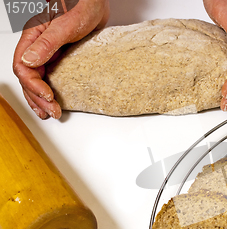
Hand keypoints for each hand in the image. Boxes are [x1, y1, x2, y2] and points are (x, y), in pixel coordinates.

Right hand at [13, 0, 109, 119]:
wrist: (96, 1)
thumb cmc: (82, 4)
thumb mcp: (66, 24)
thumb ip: (47, 42)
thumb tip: (30, 60)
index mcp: (32, 37)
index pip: (24, 67)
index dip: (33, 85)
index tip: (48, 96)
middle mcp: (38, 46)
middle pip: (29, 78)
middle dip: (38, 97)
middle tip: (52, 112)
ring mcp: (49, 52)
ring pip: (38, 79)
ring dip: (41, 98)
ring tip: (50, 113)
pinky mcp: (62, 56)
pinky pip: (52, 76)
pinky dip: (51, 90)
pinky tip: (55, 101)